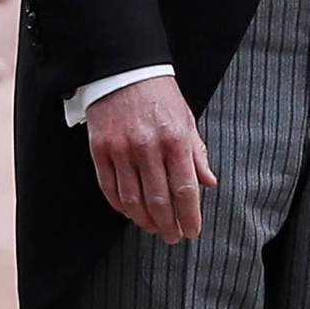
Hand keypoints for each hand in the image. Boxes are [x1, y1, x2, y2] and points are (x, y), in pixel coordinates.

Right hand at [86, 75, 216, 242]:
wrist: (126, 71)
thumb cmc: (160, 96)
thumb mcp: (187, 119)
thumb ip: (197, 153)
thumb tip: (208, 183)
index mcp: (175, 138)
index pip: (185, 188)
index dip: (189, 215)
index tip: (192, 230)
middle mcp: (148, 147)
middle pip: (159, 200)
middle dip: (168, 224)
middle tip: (173, 237)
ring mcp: (122, 150)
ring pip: (133, 200)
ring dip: (145, 220)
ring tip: (154, 229)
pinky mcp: (101, 151)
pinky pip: (110, 189)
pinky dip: (121, 206)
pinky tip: (131, 213)